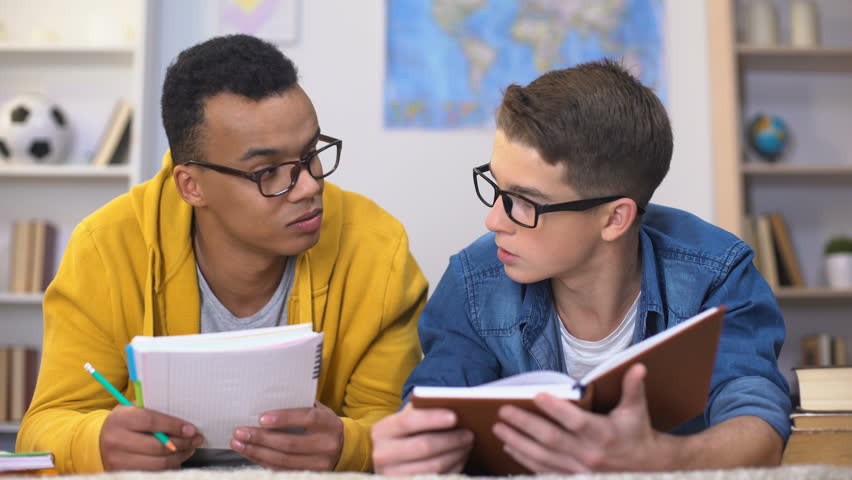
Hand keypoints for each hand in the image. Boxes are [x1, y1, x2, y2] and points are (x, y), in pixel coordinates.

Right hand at [100, 405, 203, 470]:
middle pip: (158, 446)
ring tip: (190, 449)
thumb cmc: (123, 422)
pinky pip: (152, 473)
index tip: (191, 429)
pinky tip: (177, 460)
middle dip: (182, 443)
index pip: (152, 422)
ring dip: (179, 457)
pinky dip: (168, 467)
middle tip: (196, 439)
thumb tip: (182, 420)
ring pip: (157, 463)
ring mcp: (118, 461)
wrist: (96, 441)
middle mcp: (117, 441)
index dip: (174, 426)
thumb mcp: (132, 410)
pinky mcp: (121, 473)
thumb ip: (153, 412)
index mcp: (121, 419)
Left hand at [230, 401, 342, 470]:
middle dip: (261, 438)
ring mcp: (320, 463)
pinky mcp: (311, 475)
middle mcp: (327, 444)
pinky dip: (263, 462)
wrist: (343, 446)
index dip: (283, 418)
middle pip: (290, 443)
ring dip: (257, 452)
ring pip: (284, 460)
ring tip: (239, 444)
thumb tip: (267, 402)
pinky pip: (283, 471)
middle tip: (240, 432)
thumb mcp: (318, 410)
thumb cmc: (322, 424)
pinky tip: (251, 454)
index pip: (306, 418)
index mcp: (329, 423)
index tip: (261, 418)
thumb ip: (299, 406)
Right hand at [372, 403, 473, 474]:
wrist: (389, 460)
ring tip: (468, 444)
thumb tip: (449, 402)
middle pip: (424, 446)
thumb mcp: (405, 419)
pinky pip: (438, 478)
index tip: (454, 416)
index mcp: (382, 431)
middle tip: (469, 433)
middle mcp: (383, 455)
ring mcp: (393, 475)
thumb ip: (420, 409)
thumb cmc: (405, 434)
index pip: (407, 421)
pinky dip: (454, 467)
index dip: (432, 418)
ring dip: (456, 454)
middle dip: (451, 439)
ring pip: (434, 466)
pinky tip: (460, 458)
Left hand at [493, 364, 664, 472]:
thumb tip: (638, 367)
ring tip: (498, 429)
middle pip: (551, 439)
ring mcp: (580, 470)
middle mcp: (590, 454)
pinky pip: (544, 471)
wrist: (647, 468)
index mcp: (604, 434)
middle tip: (503, 411)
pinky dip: (525, 460)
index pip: (575, 421)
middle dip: (524, 425)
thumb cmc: (636, 432)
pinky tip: (509, 448)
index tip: (536, 395)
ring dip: (518, 443)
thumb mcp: (636, 410)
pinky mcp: (573, 478)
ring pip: (542, 457)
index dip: (555, 409)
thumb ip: (633, 388)